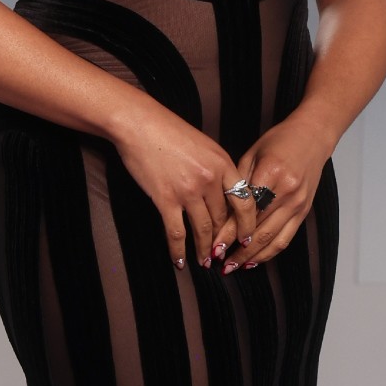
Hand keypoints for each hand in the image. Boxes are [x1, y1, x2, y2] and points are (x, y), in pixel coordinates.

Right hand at [111, 106, 253, 271]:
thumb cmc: (167, 130)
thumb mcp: (203, 145)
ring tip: (205, 262)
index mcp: (223, 164)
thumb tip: (222, 192)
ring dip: (204, 250)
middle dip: (223, 240)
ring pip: (203, 229)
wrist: (137, 123)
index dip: (247, 225)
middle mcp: (210, 179)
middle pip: (223, 219)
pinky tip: (180, 261)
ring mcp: (188, 190)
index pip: (245, 203)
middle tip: (222, 255)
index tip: (246, 239)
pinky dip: (178, 250)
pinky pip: (176, 231)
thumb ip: (216, 168)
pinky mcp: (165, 198)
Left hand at [228, 112, 337, 273]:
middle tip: (218, 263)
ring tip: (233, 267)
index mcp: (271, 174)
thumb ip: (237, 181)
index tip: (212, 244)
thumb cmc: (277, 141)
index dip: (228, 231)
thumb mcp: (251, 154)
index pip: (245, 211)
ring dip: (253, 256)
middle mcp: (287, 192)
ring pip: (274, 238)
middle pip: (259, 229)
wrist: (312, 137)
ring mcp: (298, 204)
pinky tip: (255, 260)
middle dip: (237, 250)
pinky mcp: (304, 210)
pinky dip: (270, 251)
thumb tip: (219, 209)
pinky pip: (287, 236)